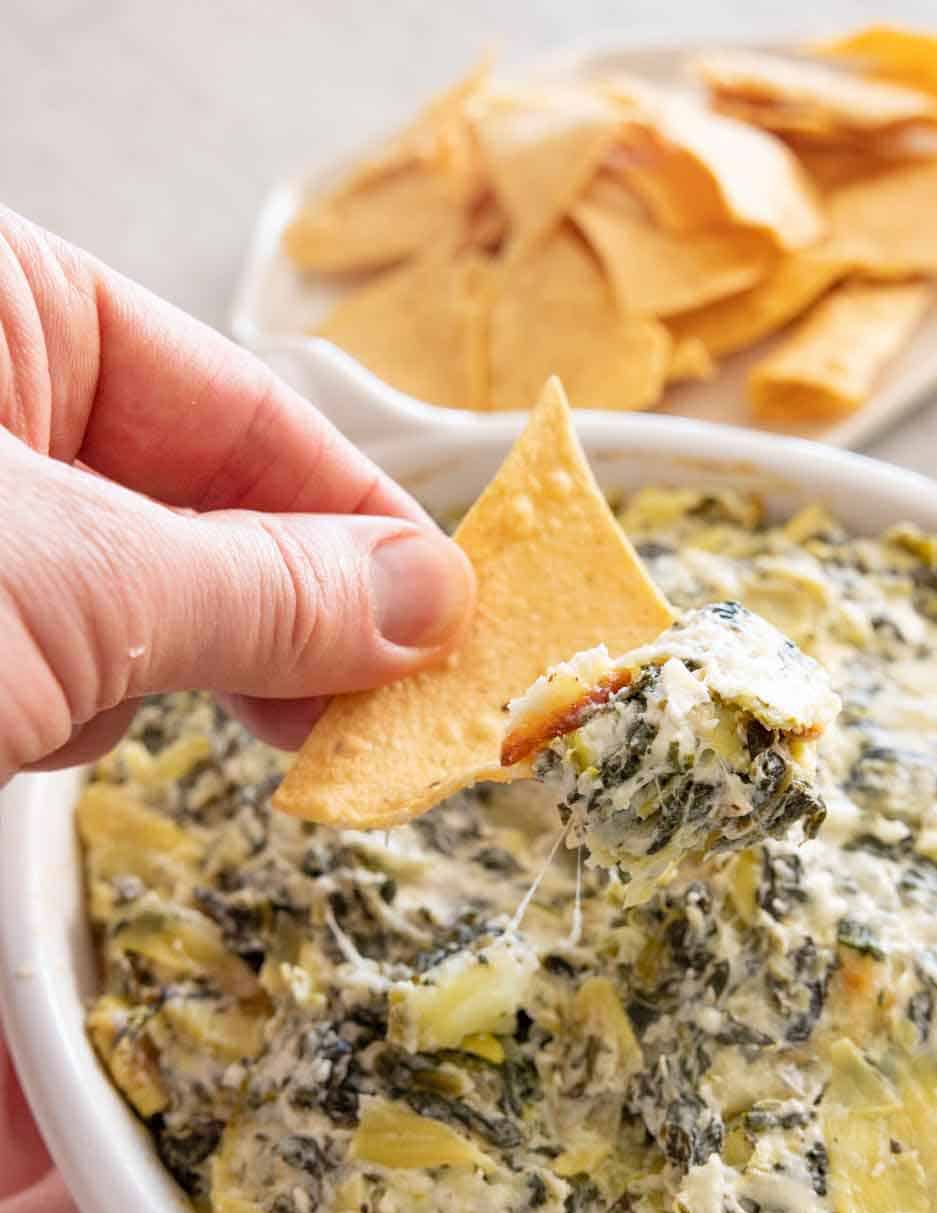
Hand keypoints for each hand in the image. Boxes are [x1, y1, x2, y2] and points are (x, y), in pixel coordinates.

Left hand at [0, 208, 474, 782]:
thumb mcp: (74, 577)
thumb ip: (264, 589)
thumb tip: (426, 598)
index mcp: (6, 307)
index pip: (241, 403)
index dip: (359, 513)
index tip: (443, 606)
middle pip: (201, 506)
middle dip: (273, 615)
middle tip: (366, 700)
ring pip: (137, 598)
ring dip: (152, 672)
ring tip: (109, 710)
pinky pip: (63, 662)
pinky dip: (69, 712)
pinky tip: (24, 730)